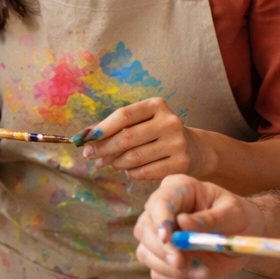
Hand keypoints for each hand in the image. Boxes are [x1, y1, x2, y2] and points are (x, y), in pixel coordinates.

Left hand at [82, 97, 208, 180]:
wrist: (194, 149)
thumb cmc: (157, 133)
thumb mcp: (141, 122)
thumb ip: (115, 126)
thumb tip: (85, 136)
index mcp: (157, 105)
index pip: (123, 115)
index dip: (102, 128)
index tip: (84, 138)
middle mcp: (169, 122)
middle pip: (127, 138)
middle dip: (103, 148)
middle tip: (90, 155)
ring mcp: (177, 143)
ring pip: (133, 157)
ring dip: (115, 162)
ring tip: (109, 163)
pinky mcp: (180, 164)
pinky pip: (144, 172)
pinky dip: (130, 172)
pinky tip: (128, 169)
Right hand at [134, 174, 262, 278]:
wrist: (242, 236)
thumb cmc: (238, 216)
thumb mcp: (232, 212)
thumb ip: (210, 218)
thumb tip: (183, 222)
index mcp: (177, 190)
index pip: (158, 202)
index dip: (158, 220)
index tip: (167, 238)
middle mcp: (162, 211)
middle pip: (144, 230)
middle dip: (161, 250)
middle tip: (181, 263)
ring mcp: (161, 236)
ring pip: (146, 253)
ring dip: (169, 268)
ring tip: (201, 273)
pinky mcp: (164, 258)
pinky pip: (157, 272)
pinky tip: (196, 277)